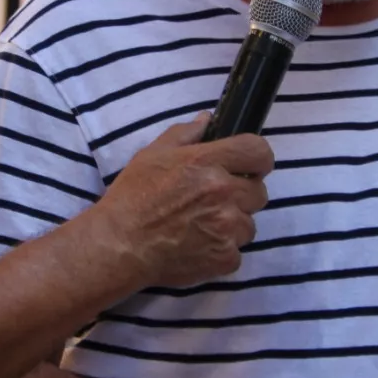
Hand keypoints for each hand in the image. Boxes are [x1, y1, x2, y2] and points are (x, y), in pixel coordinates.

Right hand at [88, 116, 272, 289]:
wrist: (119, 246)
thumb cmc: (131, 197)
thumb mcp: (152, 155)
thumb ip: (184, 134)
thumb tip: (207, 120)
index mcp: (207, 162)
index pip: (258, 152)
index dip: (257, 159)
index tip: (248, 167)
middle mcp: (223, 192)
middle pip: (259, 192)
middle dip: (241, 195)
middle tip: (214, 201)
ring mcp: (227, 228)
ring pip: (249, 225)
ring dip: (232, 225)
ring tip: (202, 227)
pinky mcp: (225, 257)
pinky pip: (237, 252)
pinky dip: (221, 251)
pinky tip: (198, 247)